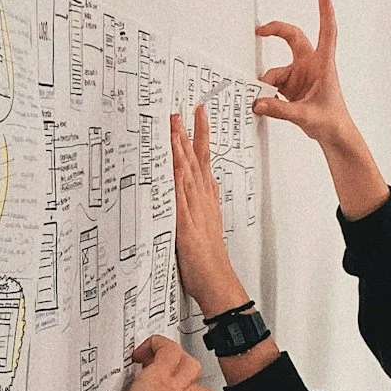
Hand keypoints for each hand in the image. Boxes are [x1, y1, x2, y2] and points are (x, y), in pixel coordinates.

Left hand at [171, 105, 245, 317]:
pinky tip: (174, 165)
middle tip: (182, 109)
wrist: (217, 281)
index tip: (197, 113)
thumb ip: (209, 201)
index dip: (201, 135)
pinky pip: (180, 200)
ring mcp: (195, 212)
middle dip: (189, 133)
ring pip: (188, 174)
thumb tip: (212, 182)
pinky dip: (178, 181)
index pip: (204, 159)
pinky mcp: (186, 227)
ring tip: (176, 126)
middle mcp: (202, 200)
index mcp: (206, 199)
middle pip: (197, 160)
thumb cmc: (209, 257)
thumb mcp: (209, 222)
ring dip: (182, 150)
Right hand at [254, 0, 389, 219]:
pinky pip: (273, 84)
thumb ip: (280, 110)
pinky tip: (270, 104)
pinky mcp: (292, 86)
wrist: (334, 135)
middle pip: (292, 38)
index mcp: (323, 65)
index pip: (327, 32)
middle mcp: (311, 65)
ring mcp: (301, 75)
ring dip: (268, 85)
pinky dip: (268, 94)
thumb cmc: (331, 122)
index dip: (325, 12)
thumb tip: (259, 103)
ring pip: (276, 70)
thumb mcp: (305, 117)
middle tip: (259, 31)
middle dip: (275, 31)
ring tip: (267, 102)